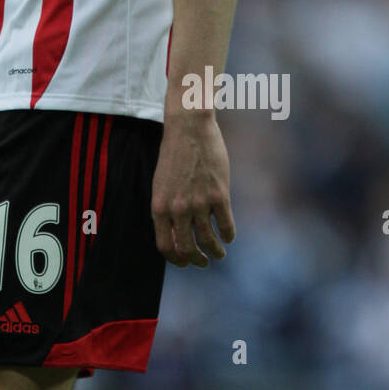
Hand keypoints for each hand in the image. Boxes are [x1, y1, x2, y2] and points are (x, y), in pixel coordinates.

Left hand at [150, 112, 234, 267]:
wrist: (188, 127)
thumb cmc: (175, 153)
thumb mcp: (162, 183)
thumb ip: (167, 208)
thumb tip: (177, 234)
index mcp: (159, 206)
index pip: (165, 246)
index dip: (176, 260)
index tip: (185, 262)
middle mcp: (177, 209)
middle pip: (187, 249)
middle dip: (197, 261)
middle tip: (204, 262)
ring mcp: (199, 203)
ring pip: (209, 241)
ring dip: (215, 252)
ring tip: (219, 253)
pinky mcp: (219, 195)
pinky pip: (226, 226)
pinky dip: (228, 235)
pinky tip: (229, 236)